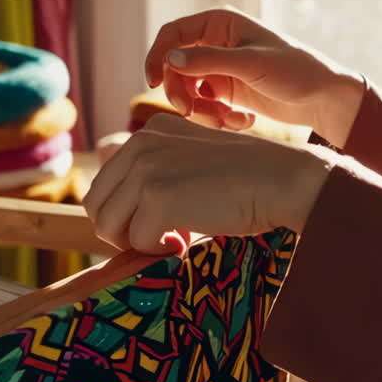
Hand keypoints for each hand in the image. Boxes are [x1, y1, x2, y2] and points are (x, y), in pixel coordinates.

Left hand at [84, 114, 335, 253]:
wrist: (284, 180)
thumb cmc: (247, 180)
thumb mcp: (193, 161)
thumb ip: (158, 173)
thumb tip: (116, 216)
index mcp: (148, 132)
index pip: (105, 184)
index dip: (126, 214)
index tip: (161, 222)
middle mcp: (140, 144)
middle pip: (97, 205)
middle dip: (123, 231)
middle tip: (161, 237)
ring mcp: (145, 169)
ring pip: (109, 226)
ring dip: (139, 242)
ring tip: (175, 237)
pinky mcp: (156, 197)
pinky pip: (137, 242)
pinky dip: (160, 250)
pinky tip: (188, 239)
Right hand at [145, 7, 365, 146]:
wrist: (324, 99)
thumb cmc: (295, 71)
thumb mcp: (252, 64)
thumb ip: (209, 62)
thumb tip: (169, 61)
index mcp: (220, 24)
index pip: (173, 34)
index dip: (157, 56)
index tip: (151, 83)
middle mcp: (216, 44)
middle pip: (174, 68)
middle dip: (180, 93)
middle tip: (191, 112)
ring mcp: (221, 70)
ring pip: (188, 92)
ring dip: (202, 112)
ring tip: (229, 122)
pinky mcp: (228, 94)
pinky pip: (205, 108)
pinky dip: (217, 119)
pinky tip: (244, 122)